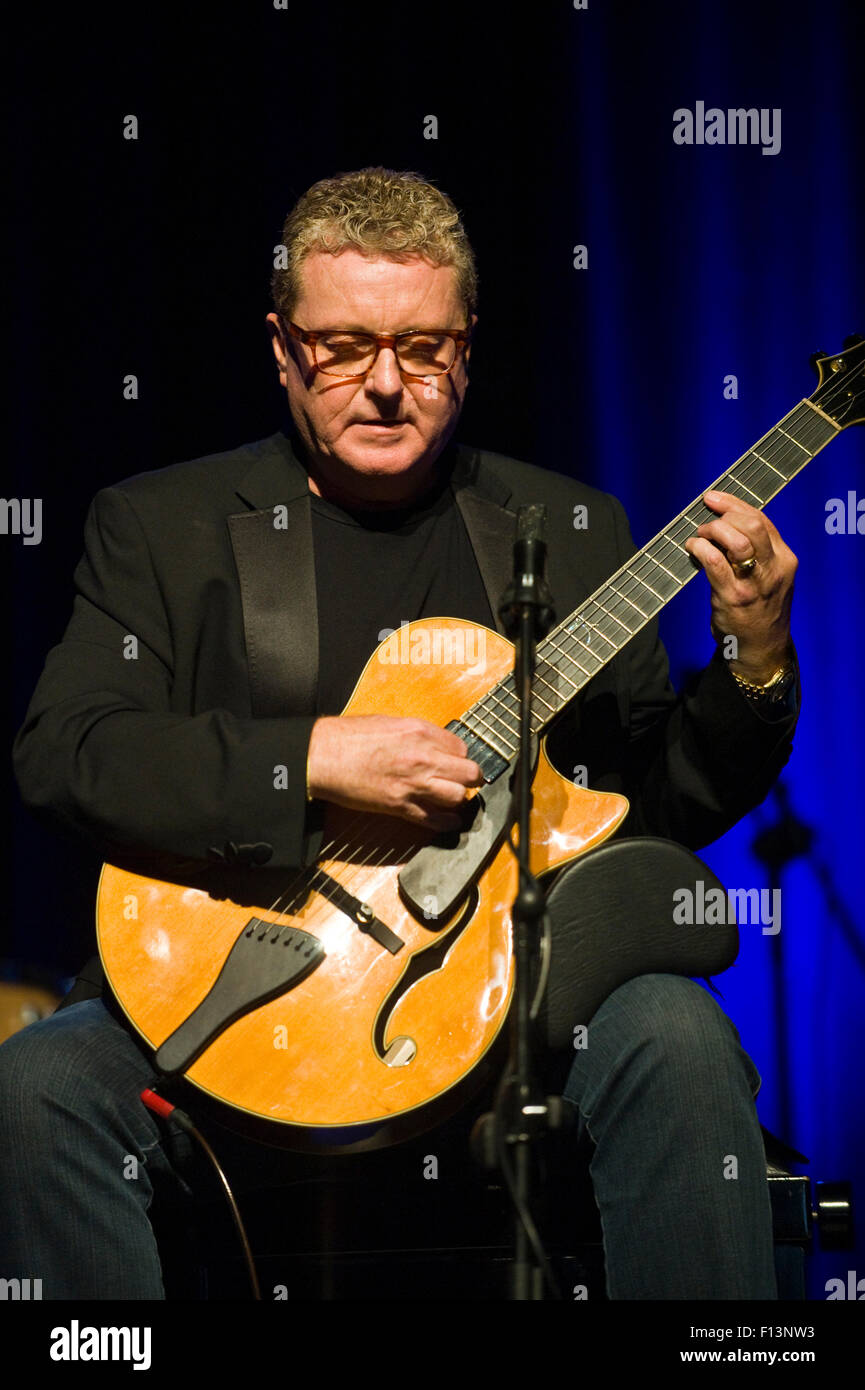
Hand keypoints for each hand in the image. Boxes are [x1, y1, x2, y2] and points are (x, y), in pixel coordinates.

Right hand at [306, 714, 483, 830]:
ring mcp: (413, 784)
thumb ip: (417, 734)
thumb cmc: (349, 736)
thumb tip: (433, 744)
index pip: (461, 747)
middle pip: (469, 773)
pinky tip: (448, 821)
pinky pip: (434, 820)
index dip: (459, 756)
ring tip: (451, 798)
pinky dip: (445, 823)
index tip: (454, 761)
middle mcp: (423, 757)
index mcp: (420, 731)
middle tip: (467, 781)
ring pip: (457, 797)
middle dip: (471, 778)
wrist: (323, 755)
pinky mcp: (400, 806)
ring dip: (456, 798)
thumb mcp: (390, 722)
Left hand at [684, 490, 797, 680]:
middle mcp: (774, 569)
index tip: (713, 498)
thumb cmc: (760, 610)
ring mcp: (755, 584)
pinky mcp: (734, 597)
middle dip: (724, 516)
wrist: (762, 649)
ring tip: (699, 537)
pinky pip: (716, 563)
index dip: (734, 504)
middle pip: (753, 525)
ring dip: (712, 531)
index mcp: (784, 559)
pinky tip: (693, 549)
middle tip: (706, 523)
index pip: (762, 520)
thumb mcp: (769, 577)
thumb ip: (757, 553)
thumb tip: (723, 524)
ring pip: (738, 540)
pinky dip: (701, 549)